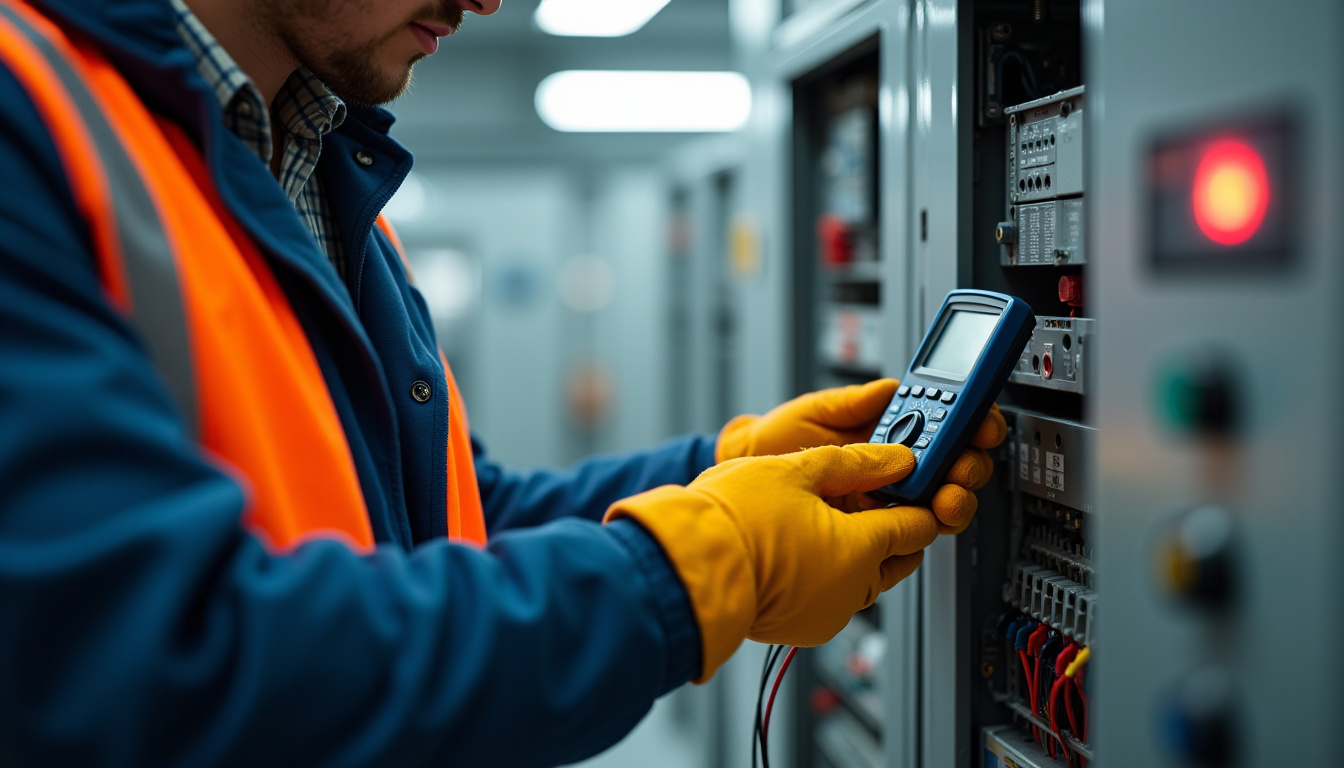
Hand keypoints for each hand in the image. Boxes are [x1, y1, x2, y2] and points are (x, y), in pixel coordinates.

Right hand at [605, 443, 937, 679]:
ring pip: (865, 579)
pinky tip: (804, 546)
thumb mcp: (798, 469)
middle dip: (893, 527)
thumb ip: (857, 463)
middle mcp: (853, 590)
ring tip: (829, 518)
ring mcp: (828, 613)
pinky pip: (833, 596)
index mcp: (861, 549)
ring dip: (859, 551)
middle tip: (872, 496)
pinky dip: (829, 574)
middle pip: (898, 556)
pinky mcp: (801, 627)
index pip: (917, 525)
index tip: (908, 482)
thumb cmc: (732, 517)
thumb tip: (895, 460)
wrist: (685, 565)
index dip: (917, 498)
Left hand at [717, 380, 1008, 534]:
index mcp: (888, 433)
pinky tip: (924, 522)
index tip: (980, 422)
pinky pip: (912, 536)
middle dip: (969, 464)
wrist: (744, 476)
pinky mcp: (874, 534)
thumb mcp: (814, 411)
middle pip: (954, 467)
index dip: (972, 423)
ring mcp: (888, 502)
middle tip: (962, 464)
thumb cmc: (775, 440)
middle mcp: (895, 469)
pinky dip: (925, 530)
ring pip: (941, 505)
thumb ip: (852, 402)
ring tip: (947, 496)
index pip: (946, 426)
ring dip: (955, 499)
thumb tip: (889, 388)